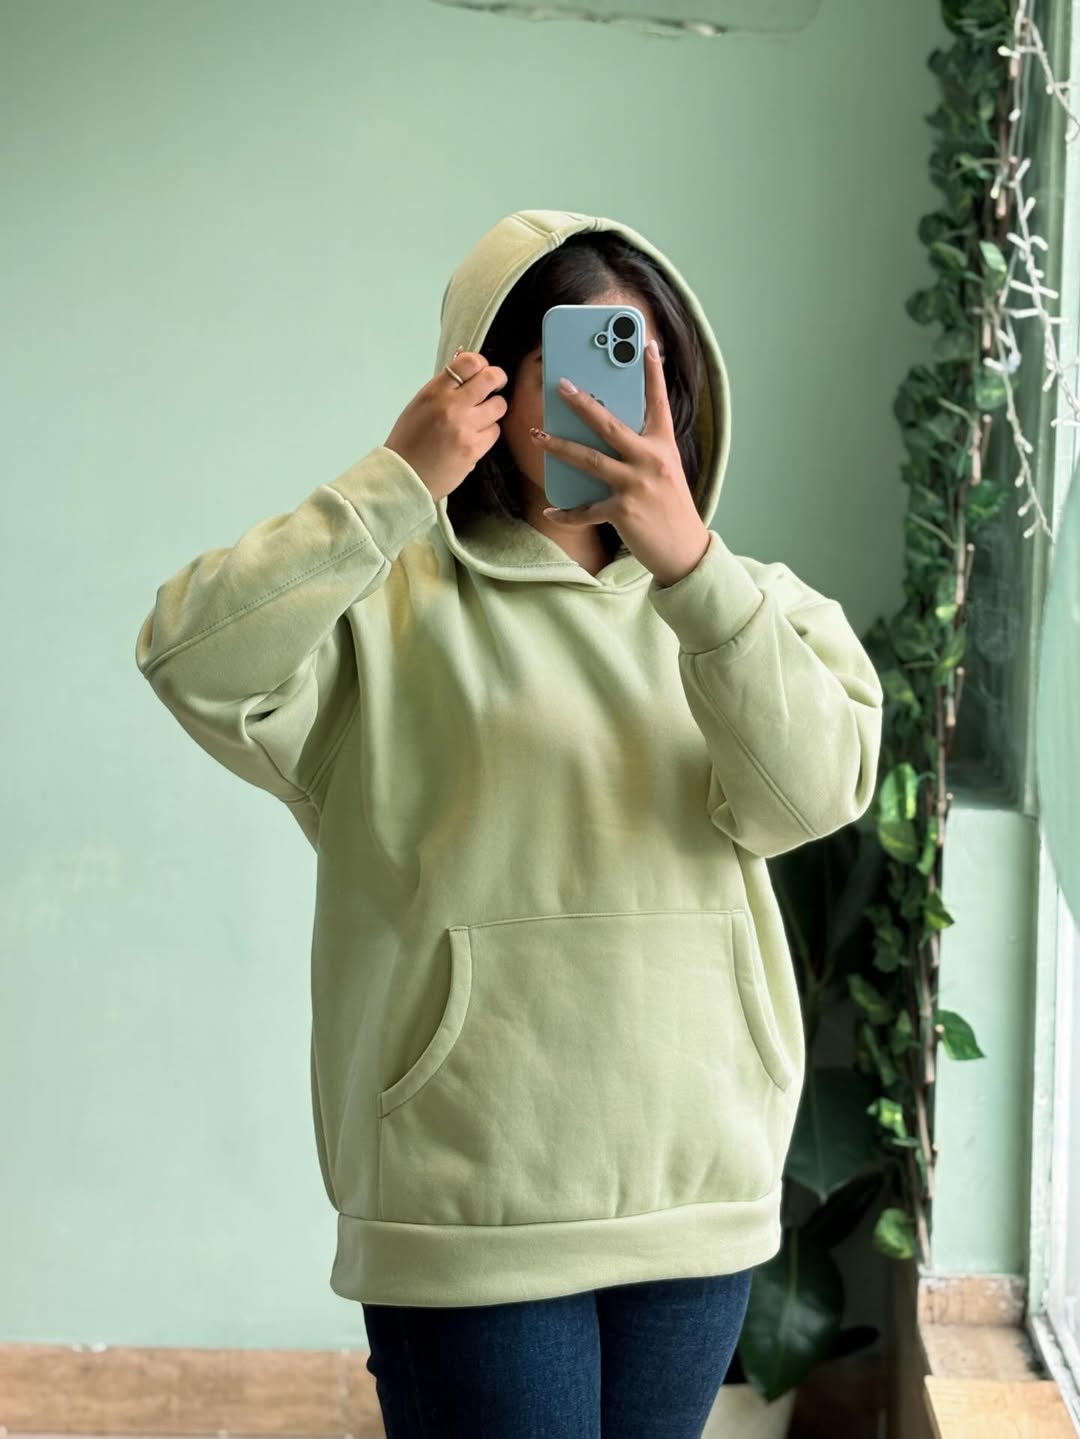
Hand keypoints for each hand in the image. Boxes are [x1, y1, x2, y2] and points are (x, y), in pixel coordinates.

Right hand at [385, 349, 507, 502]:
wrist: (404, 477)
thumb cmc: (409, 442)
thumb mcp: (420, 406)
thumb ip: (443, 390)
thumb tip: (468, 375)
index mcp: (434, 392)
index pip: (469, 362)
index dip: (481, 364)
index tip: (482, 370)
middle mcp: (451, 406)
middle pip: (490, 379)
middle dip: (497, 379)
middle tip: (496, 384)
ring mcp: (465, 427)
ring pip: (498, 406)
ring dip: (493, 410)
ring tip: (481, 418)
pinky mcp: (474, 449)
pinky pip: (494, 432)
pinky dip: (488, 433)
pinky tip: (475, 438)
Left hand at [528, 339, 710, 586]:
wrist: (684, 550)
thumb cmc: (670, 508)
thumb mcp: (665, 471)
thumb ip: (643, 449)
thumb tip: (610, 431)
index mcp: (663, 446)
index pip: (658, 402)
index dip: (653, 372)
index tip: (646, 344)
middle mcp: (651, 460)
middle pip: (609, 424)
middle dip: (582, 403)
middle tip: (560, 385)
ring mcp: (636, 485)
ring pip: (589, 459)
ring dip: (559, 446)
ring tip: (537, 435)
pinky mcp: (623, 511)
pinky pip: (586, 509)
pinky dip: (566, 512)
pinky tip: (550, 511)